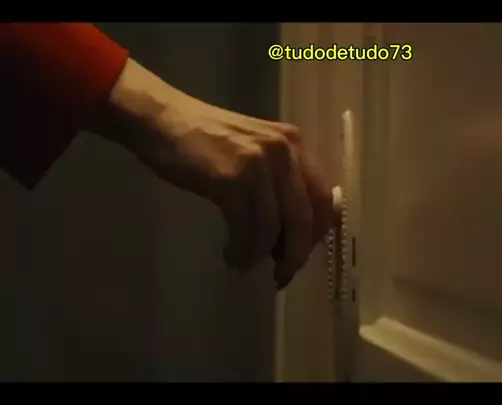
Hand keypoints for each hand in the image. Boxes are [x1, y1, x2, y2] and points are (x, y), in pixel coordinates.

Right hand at [90, 59, 332, 288]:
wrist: (163, 119)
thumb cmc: (207, 140)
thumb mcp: (256, 151)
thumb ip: (280, 181)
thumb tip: (293, 233)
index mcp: (294, 144)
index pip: (324, 197)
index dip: (316, 233)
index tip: (301, 253)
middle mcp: (283, 151)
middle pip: (304, 217)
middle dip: (295, 254)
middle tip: (282, 275)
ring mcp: (257, 165)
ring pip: (274, 227)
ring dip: (261, 255)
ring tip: (246, 265)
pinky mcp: (230, 180)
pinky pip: (245, 227)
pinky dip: (241, 249)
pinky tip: (232, 256)